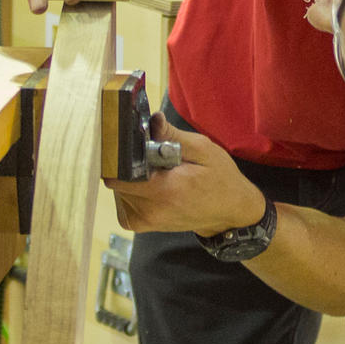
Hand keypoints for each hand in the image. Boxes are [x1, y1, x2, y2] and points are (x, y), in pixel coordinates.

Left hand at [111, 119, 265, 235]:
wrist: (228, 210)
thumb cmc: (219, 178)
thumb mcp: (202, 150)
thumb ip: (172, 136)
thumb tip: (151, 120)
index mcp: (164, 191)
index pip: (118, 172)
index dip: (120, 152)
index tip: (131, 141)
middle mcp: (149, 210)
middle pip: (116, 177)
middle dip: (128, 162)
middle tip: (152, 156)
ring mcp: (142, 220)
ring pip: (117, 187)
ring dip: (130, 175)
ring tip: (156, 172)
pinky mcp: (137, 223)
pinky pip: (121, 199)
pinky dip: (131, 187)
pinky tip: (150, 184)